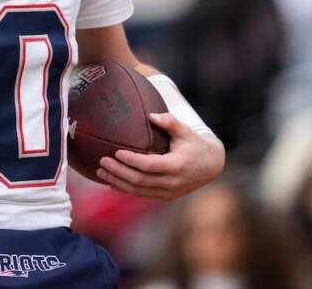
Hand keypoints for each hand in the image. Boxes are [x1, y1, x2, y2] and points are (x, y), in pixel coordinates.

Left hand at [95, 113, 224, 199]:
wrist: (211, 165)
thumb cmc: (194, 144)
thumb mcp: (186, 131)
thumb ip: (170, 122)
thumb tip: (151, 115)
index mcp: (177, 165)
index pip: (149, 166)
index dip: (132, 161)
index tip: (116, 152)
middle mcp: (172, 182)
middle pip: (140, 180)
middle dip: (118, 172)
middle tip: (102, 161)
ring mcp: (169, 192)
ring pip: (138, 190)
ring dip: (118, 182)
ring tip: (100, 172)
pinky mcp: (165, 196)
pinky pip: (142, 195)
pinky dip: (125, 189)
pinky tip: (111, 183)